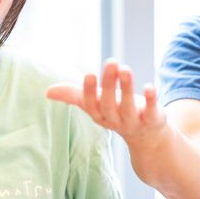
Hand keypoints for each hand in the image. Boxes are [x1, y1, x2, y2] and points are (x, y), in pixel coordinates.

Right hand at [45, 59, 165, 141]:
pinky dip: (151, 99)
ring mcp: (134, 121)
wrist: (146, 136)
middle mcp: (115, 119)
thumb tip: (47, 92)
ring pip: (129, 106)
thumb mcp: (94, 104)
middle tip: (112, 62)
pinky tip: (149, 86)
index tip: (89, 74)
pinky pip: (151, 110)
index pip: (91, 104)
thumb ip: (73, 96)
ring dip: (127, 88)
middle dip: (109, 84)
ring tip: (125, 69)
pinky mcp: (153, 119)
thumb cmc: (116, 112)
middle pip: (109, 103)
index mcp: (99, 113)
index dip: (90, 91)